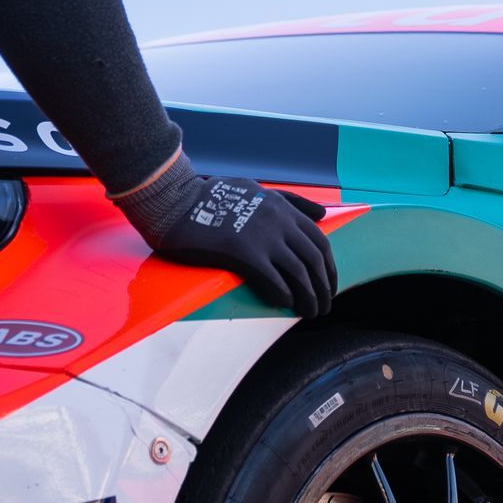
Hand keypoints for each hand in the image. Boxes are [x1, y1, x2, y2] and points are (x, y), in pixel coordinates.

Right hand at [115, 157, 337, 315]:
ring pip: (299, 274)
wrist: (173, 200)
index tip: (328, 285)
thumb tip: (321, 214)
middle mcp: (279, 222)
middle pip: (315, 261)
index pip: (320, 242)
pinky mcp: (243, 253)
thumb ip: (291, 201)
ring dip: (309, 298)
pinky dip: (284, 296)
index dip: (329, 267)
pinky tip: (285, 305)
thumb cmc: (210, 197)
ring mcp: (263, 238)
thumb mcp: (257, 190)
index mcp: (284, 208)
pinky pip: (274, 281)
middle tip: (324, 306)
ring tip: (310, 313)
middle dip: (324, 288)